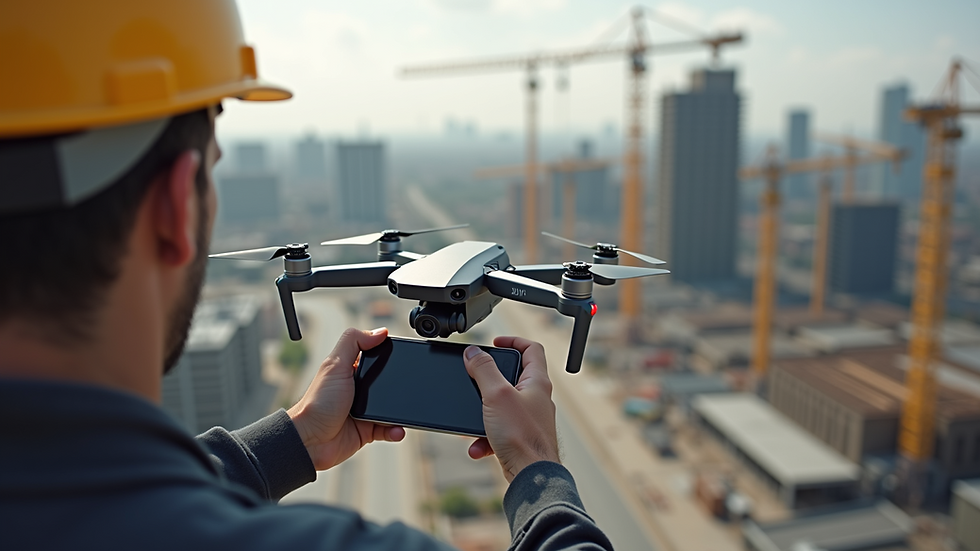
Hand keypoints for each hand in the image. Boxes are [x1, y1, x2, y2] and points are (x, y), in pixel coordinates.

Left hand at [287, 327, 404, 470]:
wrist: (311, 440)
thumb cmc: (318, 402)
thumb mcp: (335, 365)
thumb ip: (354, 342)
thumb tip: (380, 331)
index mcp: (350, 370)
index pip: (375, 357)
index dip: (388, 356)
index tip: (403, 356)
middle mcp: (358, 389)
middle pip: (388, 383)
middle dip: (400, 386)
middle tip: (409, 387)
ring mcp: (364, 410)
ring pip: (391, 407)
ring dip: (400, 411)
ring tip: (405, 412)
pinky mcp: (367, 430)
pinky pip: (388, 429)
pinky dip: (395, 430)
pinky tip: (397, 430)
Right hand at [463, 337, 559, 481]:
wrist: (530, 476)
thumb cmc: (522, 436)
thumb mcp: (497, 395)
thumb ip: (484, 370)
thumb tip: (474, 352)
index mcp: (537, 382)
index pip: (532, 349)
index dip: (513, 340)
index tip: (495, 343)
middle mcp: (536, 399)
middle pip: (513, 376)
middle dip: (489, 379)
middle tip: (475, 378)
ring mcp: (529, 419)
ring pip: (501, 407)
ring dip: (483, 412)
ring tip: (472, 419)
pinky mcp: (520, 438)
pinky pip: (497, 431)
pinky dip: (484, 437)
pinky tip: (476, 446)